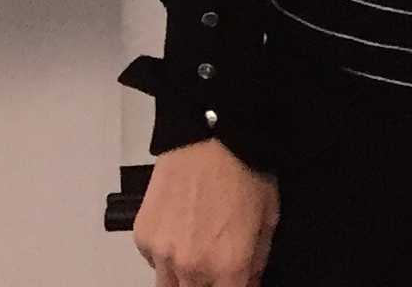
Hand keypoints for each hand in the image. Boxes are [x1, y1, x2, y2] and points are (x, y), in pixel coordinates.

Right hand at [133, 138, 278, 286]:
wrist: (208, 139)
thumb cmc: (243, 170)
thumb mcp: (269, 216)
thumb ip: (258, 259)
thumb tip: (249, 280)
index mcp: (228, 265)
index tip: (237, 279)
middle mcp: (191, 268)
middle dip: (208, 284)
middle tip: (216, 264)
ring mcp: (162, 255)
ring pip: (168, 286)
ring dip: (183, 277)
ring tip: (196, 249)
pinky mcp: (143, 239)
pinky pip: (153, 262)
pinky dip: (165, 256)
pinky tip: (180, 231)